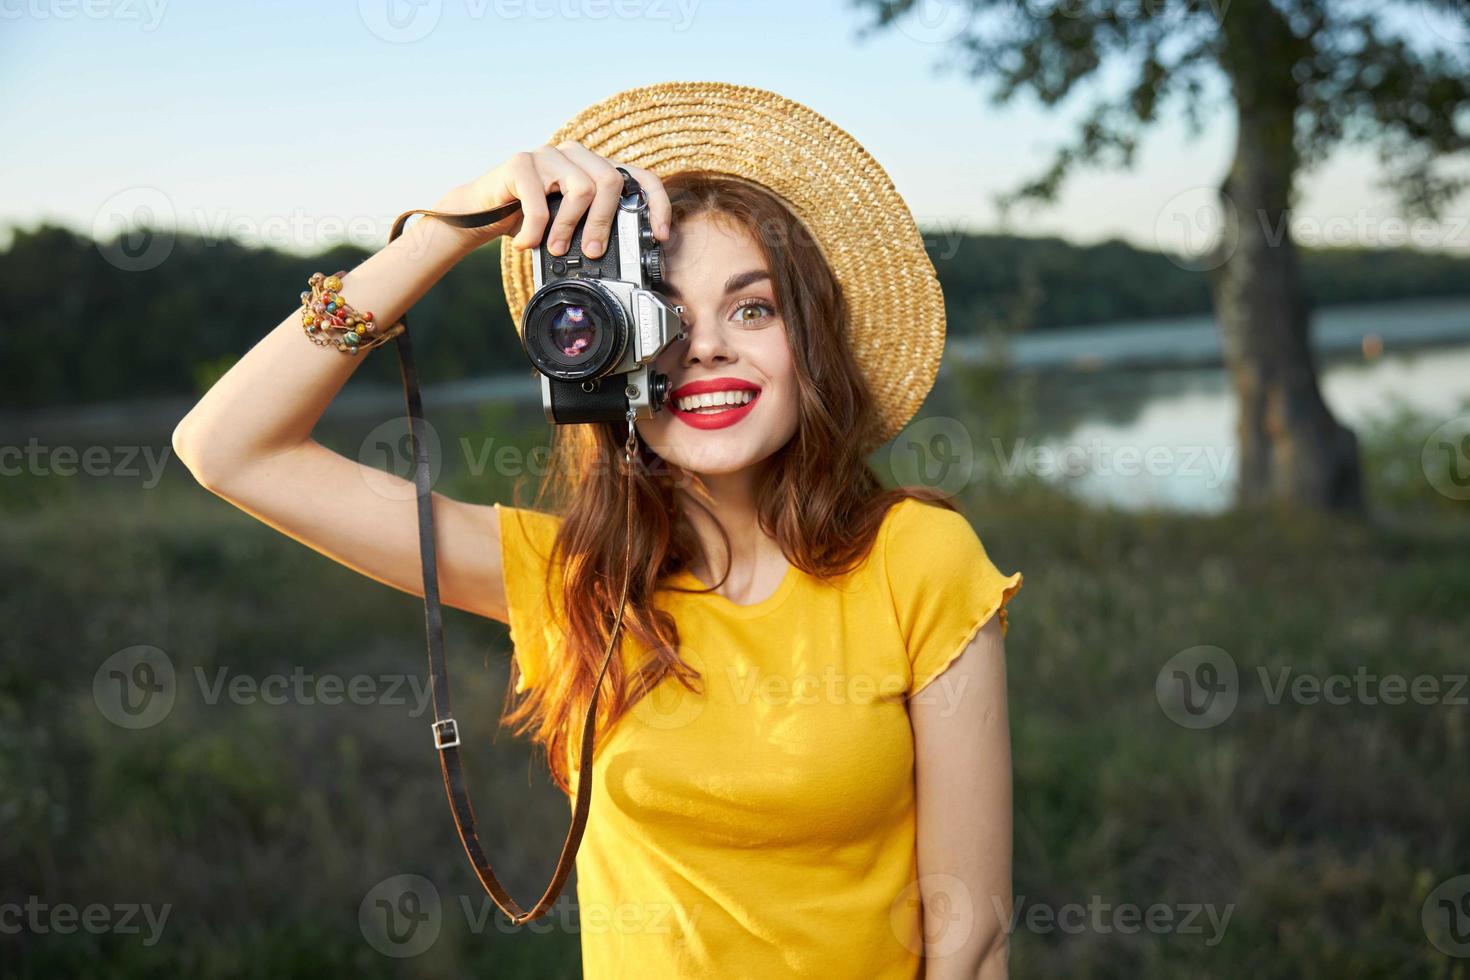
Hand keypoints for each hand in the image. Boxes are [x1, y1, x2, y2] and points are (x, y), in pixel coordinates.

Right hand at [439, 141, 672, 257]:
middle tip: (592, 253)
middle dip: (604, 224)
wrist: (482, 213)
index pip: (640, 175)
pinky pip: (540, 201)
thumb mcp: (570, 224)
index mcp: (594, 167)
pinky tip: (526, 244)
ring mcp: (548, 154)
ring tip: (553, 248)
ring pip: (580, 188)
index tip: (660, 235)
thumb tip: (627, 254)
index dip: (657, 204)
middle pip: (611, 180)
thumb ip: (596, 227)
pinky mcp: (521, 162)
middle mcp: (575, 154)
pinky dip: (535, 231)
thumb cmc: (530, 219)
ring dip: (568, 228)